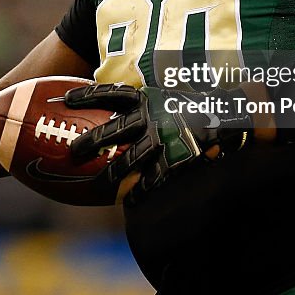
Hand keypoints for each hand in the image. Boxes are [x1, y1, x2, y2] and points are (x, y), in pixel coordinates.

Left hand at [64, 83, 250, 200]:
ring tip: (97, 184)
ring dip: (113, 173)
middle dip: (91, 141)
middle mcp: (152, 117)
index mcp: (146, 99)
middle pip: (115, 130)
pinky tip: (130, 201)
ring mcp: (164, 138)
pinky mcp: (177, 158)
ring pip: (132, 159)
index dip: (87, 94)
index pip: (111, 93)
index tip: (66, 98)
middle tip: (72, 151)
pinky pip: (154, 178)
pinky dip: (141, 190)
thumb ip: (141, 105)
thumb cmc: (190, 106)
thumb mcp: (163, 97)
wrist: (228, 115)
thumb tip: (109, 111)